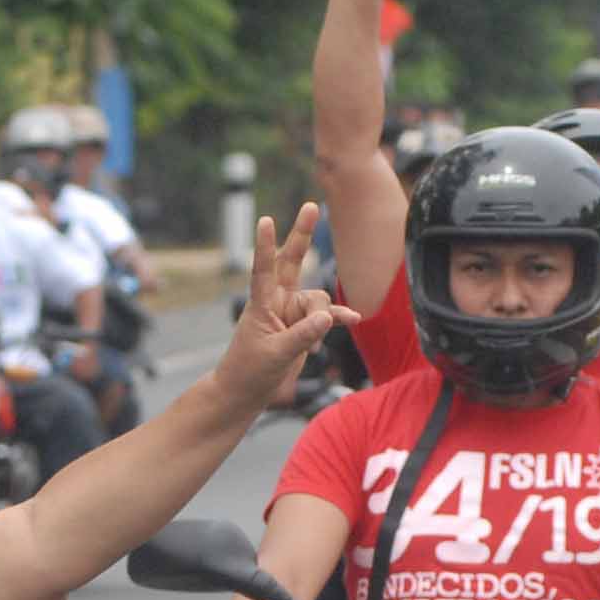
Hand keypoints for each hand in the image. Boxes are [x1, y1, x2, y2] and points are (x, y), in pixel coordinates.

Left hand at [216, 205, 355, 402]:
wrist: (247, 393)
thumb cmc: (249, 372)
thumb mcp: (275, 355)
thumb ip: (302, 335)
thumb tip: (328, 316)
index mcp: (261, 304)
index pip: (262, 270)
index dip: (266, 246)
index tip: (266, 220)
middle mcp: (277, 301)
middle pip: (292, 261)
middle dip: (302, 235)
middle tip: (310, 206)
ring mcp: (292, 312)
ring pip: (318, 300)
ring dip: (323, 317)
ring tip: (313, 345)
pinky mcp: (304, 327)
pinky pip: (327, 316)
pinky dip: (338, 318)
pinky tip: (352, 320)